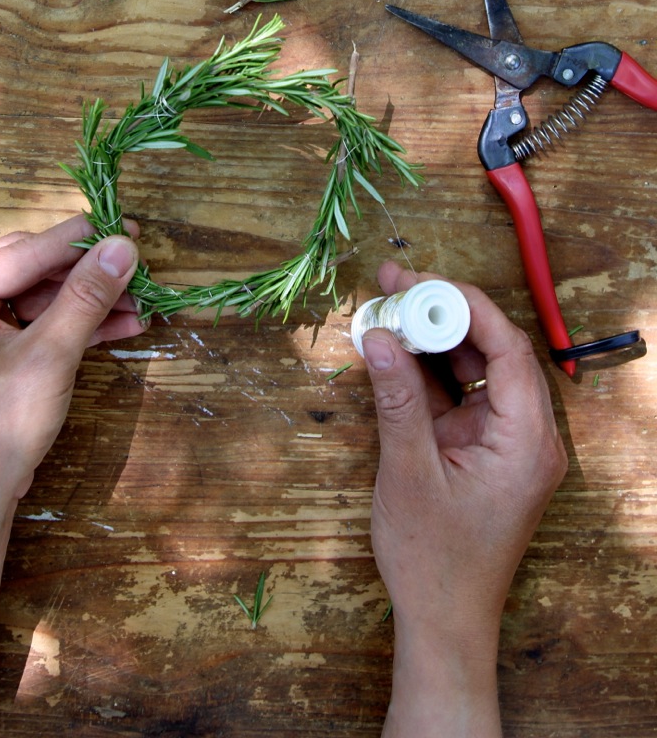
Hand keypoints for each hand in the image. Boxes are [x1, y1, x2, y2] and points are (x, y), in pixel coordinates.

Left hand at [0, 214, 145, 737]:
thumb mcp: (49, 357)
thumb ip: (86, 297)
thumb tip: (123, 246)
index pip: (25, 252)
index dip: (80, 241)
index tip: (128, 227)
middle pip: (33, 267)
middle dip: (88, 273)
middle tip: (138, 266)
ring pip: (40, 294)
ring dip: (90, 300)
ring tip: (141, 303)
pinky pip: (36, 320)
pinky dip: (76, 323)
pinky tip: (122, 323)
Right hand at [363, 262, 566, 737]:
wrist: (443, 622)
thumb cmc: (433, 560)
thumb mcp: (408, 473)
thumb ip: (397, 400)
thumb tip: (376, 337)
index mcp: (527, 441)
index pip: (508, 349)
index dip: (465, 305)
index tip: (418, 282)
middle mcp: (528, 436)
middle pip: (494, 351)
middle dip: (444, 313)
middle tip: (394, 283)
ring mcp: (508, 442)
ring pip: (476, 369)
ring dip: (434, 339)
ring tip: (387, 308)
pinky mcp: (486, 450)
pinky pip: (462, 396)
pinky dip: (430, 373)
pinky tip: (393, 351)